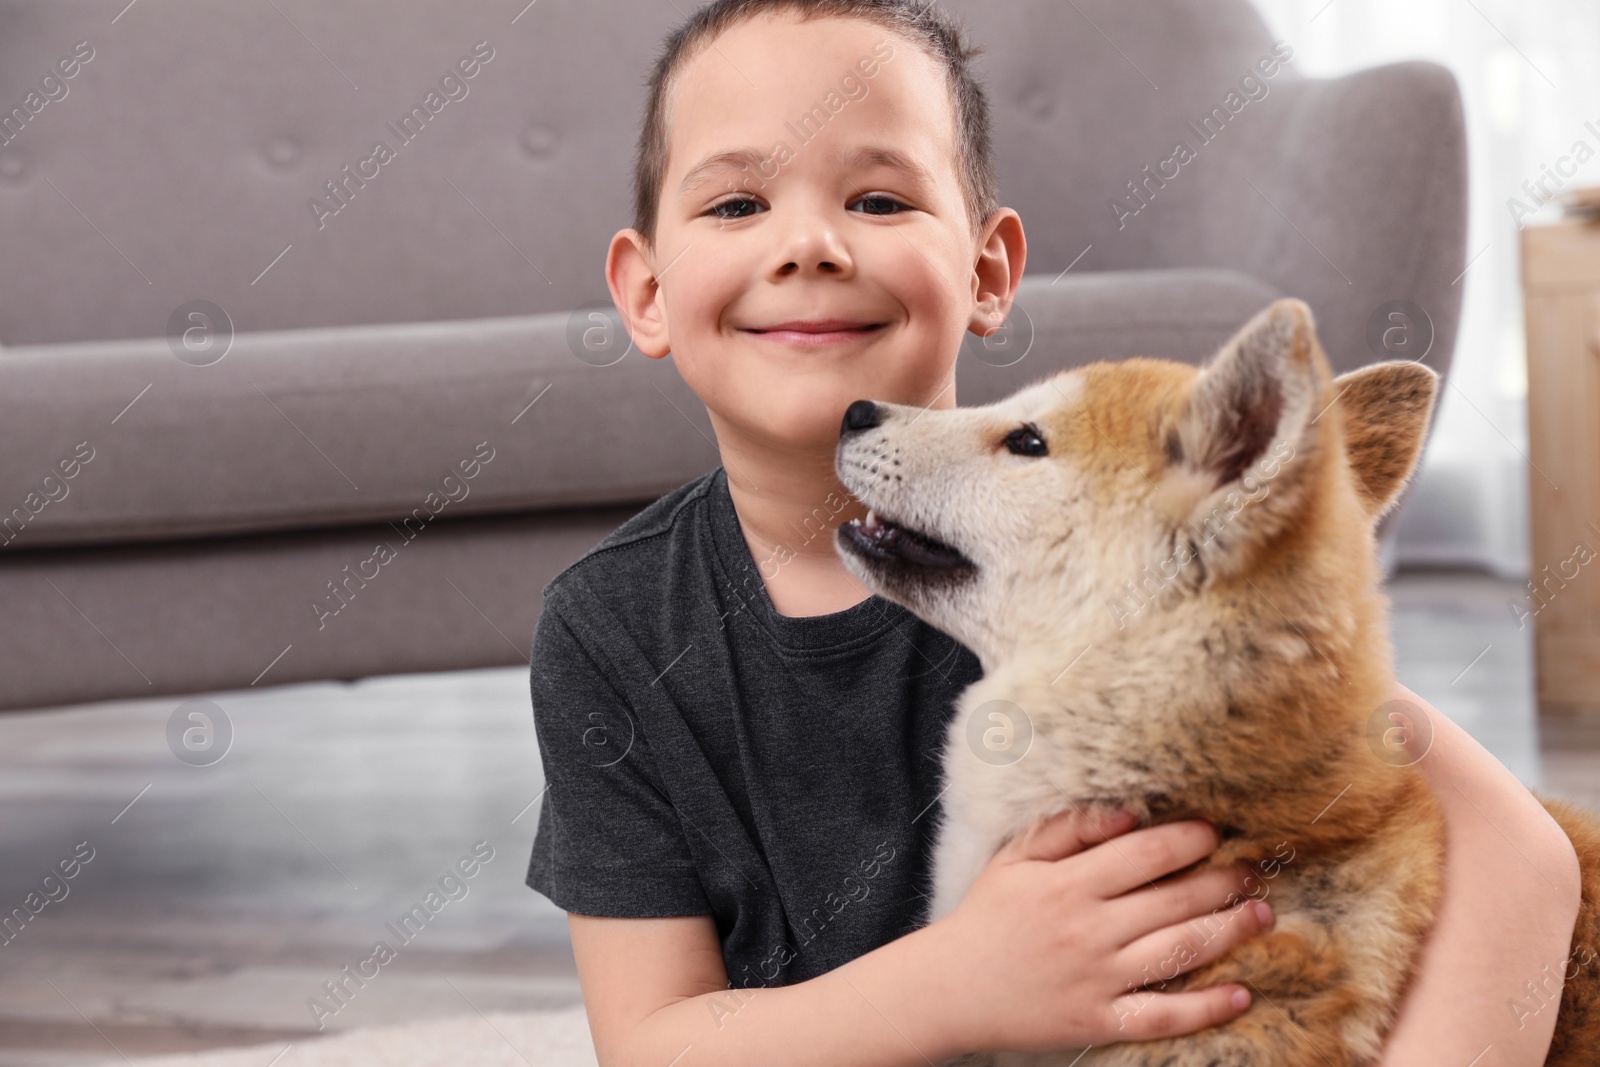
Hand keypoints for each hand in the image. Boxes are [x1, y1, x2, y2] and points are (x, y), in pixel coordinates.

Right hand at [925, 806, 1273, 1054]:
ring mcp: (1097, 978)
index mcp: (1067, 884)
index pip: (1145, 854)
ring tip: (1262, 914)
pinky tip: (1241, 993)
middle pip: (1174, 900)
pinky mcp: (1099, 1020)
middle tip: (1254, 869)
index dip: (1188, 840)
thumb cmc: (986, 916)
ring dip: (1229, 932)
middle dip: (1223, 881)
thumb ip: (1069, 830)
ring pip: (1179, 952)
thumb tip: (1129, 811)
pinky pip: (1163, 1016)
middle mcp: (1088, 929)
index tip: (1215, 830)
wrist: (949, 988)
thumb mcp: (1015, 859)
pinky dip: (1206, 1007)